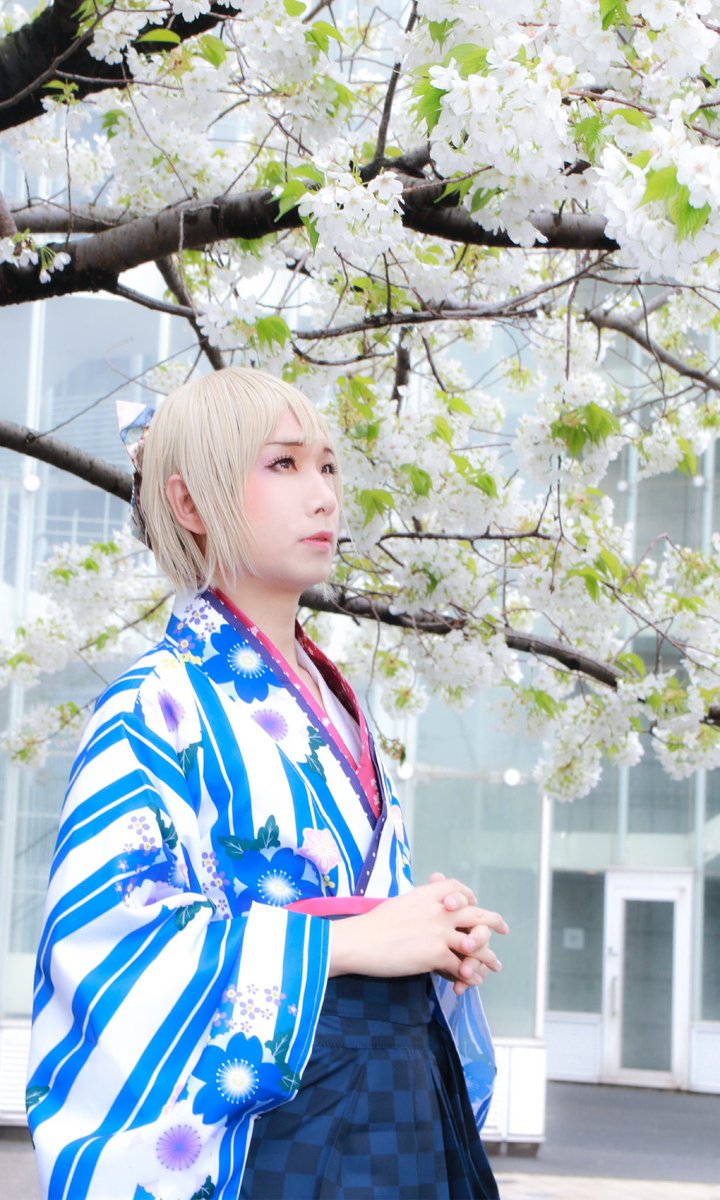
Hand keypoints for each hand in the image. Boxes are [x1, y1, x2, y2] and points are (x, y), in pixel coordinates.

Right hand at [329, 876, 505, 987]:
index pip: (458, 889)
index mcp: (429, 894)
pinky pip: (460, 966)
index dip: (470, 897)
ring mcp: (440, 932)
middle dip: (493, 922)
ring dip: (487, 956)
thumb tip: (429, 899)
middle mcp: (439, 910)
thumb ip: (420, 901)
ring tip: (495, 965)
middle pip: (476, 914)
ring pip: (474, 943)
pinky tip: (472, 981)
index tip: (476, 904)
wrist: (359, 941)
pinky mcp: (435, 955)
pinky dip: (468, 975)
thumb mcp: (401, 902)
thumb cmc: (373, 924)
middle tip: (504, 929)